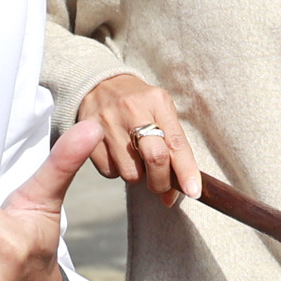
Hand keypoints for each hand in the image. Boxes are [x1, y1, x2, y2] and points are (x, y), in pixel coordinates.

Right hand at [79, 74, 196, 201]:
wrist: (99, 83)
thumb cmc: (140, 104)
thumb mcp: (161, 112)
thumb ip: (172, 148)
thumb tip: (172, 197)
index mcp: (157, 102)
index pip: (177, 142)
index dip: (187, 170)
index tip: (193, 191)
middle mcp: (133, 109)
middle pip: (155, 158)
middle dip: (162, 182)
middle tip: (161, 186)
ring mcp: (107, 122)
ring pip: (130, 172)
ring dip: (137, 175)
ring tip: (134, 156)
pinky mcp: (87, 134)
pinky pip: (109, 172)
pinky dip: (117, 170)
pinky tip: (116, 153)